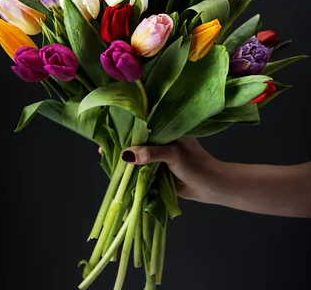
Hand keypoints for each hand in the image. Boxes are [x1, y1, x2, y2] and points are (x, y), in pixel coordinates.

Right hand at [97, 137, 220, 203]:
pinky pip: (138, 169)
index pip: (142, 122)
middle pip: (136, 139)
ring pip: (136, 155)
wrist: (208, 187)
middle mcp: (160, 138)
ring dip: (123, 159)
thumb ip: (152, 153)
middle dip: (120, 143)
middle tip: (102, 148)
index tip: (109, 129)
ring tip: (104, 159)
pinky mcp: (155, 170)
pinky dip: (129, 171)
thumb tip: (127, 155)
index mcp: (166, 127)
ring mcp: (157, 154)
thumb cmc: (196, 164)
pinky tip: (116, 173)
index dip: (126, 125)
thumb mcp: (173, 154)